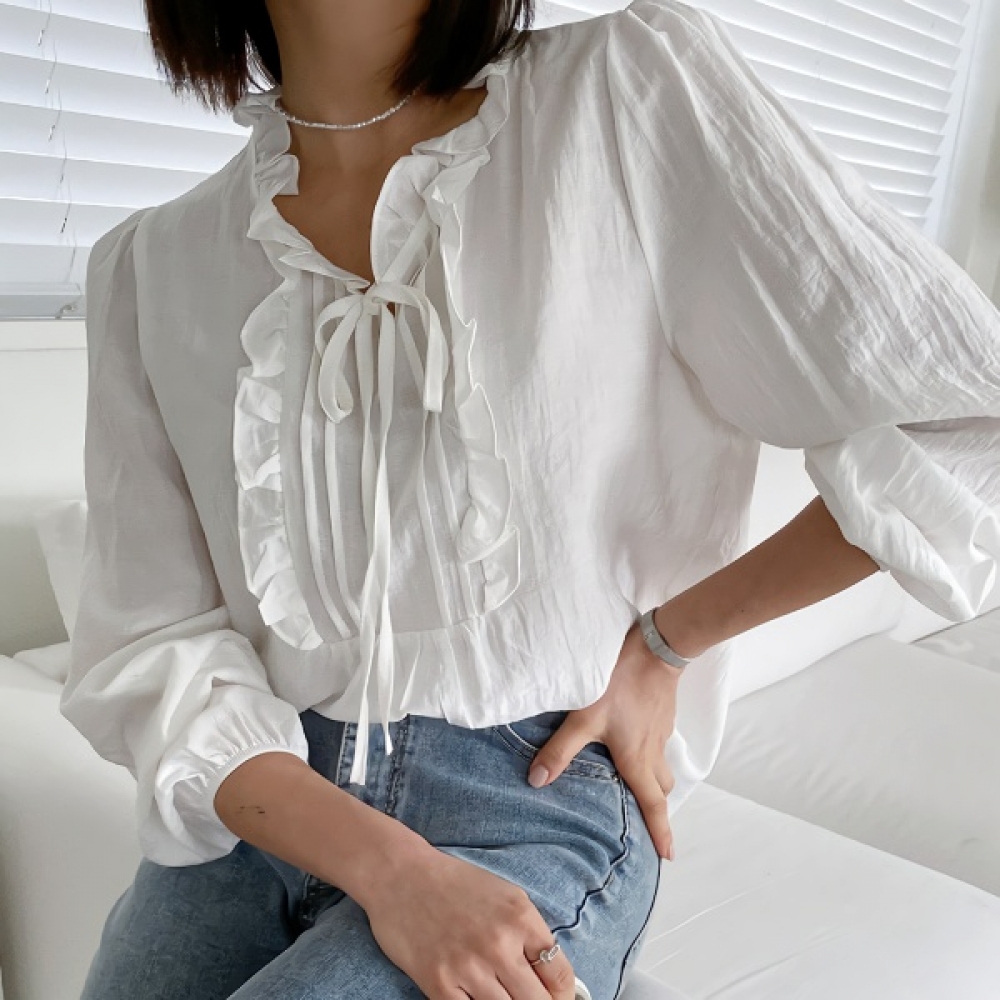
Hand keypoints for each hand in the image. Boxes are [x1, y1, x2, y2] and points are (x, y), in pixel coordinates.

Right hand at [364, 844, 577, 998]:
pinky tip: (476, 998)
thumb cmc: (454, 884)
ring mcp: (469, 967)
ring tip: (504, 997)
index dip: (565, 996)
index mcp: (521, 918)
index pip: (561, 976)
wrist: (400, 874)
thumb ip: (529, 934)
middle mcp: (499, 943)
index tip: (558, 999)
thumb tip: (550, 976)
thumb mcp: (505, 896)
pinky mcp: (439, 984)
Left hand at [525, 616, 680, 859]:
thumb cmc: (620, 683)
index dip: (661, 833)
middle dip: (656, 809)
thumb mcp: (584, 717)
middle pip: (660, 789)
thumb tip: (536, 782)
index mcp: (637, 759)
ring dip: (654, 781)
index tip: (668, 857)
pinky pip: (659, 744)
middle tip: (646, 822)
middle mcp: (653, 751)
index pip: (653, 805)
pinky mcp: (661, 714)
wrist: (656, 648)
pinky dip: (651, 755)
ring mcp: (660, 731)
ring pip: (662, 766)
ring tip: (638, 786)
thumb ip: (560, 750)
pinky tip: (634, 744)